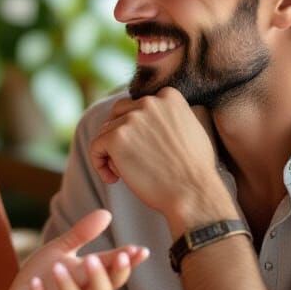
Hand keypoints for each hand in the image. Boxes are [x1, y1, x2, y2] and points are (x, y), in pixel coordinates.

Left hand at [0, 209, 148, 289]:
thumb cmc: (44, 275)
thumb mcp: (61, 249)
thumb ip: (82, 234)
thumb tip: (107, 213)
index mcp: (90, 280)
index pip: (114, 273)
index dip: (126, 264)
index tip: (140, 251)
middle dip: (100, 277)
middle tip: (94, 259)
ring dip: (69, 287)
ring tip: (60, 267)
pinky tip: (35, 284)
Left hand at [89, 88, 232, 230]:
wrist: (194, 193)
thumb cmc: (195, 170)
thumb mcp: (191, 129)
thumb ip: (171, 117)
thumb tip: (150, 119)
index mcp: (169, 96)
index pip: (138, 105)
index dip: (134, 127)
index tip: (140, 147)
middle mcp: (149, 102)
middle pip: (118, 113)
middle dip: (118, 134)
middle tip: (127, 159)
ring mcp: (131, 118)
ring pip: (106, 132)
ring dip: (112, 152)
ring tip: (127, 173)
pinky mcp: (116, 137)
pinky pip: (95, 147)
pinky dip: (99, 164)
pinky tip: (113, 180)